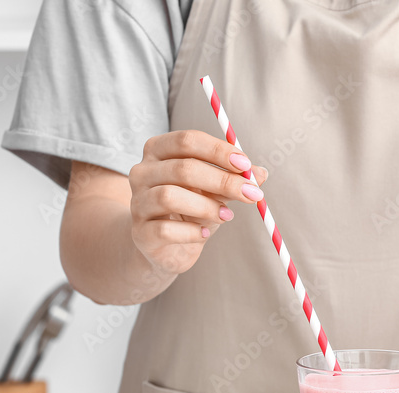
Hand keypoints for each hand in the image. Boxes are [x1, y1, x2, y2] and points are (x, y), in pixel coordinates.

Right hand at [128, 130, 267, 276]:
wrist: (164, 246)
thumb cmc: (190, 209)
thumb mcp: (214, 190)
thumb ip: (234, 179)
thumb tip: (261, 174)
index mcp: (158, 150)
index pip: (187, 141)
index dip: (219, 151)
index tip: (246, 166)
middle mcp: (142, 172)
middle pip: (183, 168)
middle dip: (222, 180)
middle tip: (251, 193)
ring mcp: (137, 202)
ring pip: (170, 197)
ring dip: (207, 206)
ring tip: (228, 215)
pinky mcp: (140, 233)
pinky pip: (165, 230)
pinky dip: (191, 232)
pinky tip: (206, 233)